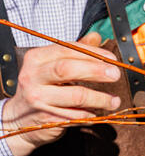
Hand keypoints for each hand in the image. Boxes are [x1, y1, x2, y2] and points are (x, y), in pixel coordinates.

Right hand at [2, 33, 121, 155]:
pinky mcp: (47, 118)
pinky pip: (77, 116)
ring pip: (76, 96)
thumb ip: (75, 51)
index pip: (67, 50)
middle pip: (68, 69)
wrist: (18, 119)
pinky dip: (91, 114)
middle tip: (116, 75)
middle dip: (96, 71)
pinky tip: (98, 113)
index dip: (92, 54)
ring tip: (114, 101)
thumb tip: (95, 36)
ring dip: (101, 99)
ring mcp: (38, 99)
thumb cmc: (41, 87)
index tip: (112, 59)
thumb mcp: (53, 65)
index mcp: (36, 59)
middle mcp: (33, 77)